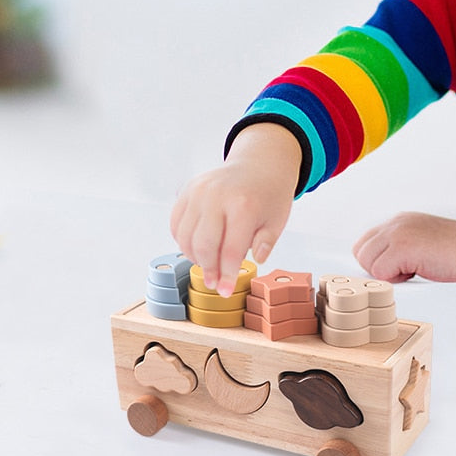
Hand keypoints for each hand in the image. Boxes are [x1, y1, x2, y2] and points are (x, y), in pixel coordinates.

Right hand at [170, 123, 301, 296]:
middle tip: (215, 284)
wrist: (259, 163)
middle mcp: (217, 196)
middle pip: (204, 245)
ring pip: (185, 237)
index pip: (231, 250)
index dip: (228, 275)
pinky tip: (198, 248)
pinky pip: (177, 224)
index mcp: (243, 205)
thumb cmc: (270, 194)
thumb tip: (255, 260)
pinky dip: (183, 241)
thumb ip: (266, 242)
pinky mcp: (188, 190)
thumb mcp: (277, 219)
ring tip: (208, 265)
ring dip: (195, 257)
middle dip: (209, 270)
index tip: (226, 291)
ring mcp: (199, 191)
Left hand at [352, 211, 455, 283]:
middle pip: (361, 251)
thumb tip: (377, 270)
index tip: (401, 268)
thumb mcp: (424, 245)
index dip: (378, 261)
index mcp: (401, 221)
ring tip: (415, 270)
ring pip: (367, 263)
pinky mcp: (403, 247)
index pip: (366, 243)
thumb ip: (401, 249)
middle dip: (378, 268)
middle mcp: (396, 223)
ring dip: (388, 274)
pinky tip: (420, 271)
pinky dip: (398, 279)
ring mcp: (398, 232)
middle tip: (407, 271)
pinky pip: (381, 273)